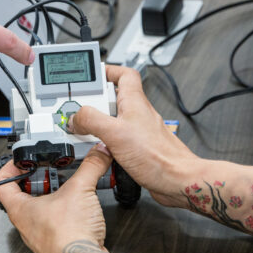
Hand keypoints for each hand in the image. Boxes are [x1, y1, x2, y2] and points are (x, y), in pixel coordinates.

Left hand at [0, 145, 112, 252]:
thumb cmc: (68, 237)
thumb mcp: (80, 189)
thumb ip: (90, 166)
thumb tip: (98, 152)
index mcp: (19, 209)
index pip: (0, 183)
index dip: (9, 167)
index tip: (23, 160)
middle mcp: (25, 224)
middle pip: (22, 195)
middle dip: (38, 179)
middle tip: (51, 171)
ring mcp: (39, 236)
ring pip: (40, 210)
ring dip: (53, 195)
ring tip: (68, 186)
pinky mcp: (55, 244)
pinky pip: (55, 223)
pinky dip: (65, 211)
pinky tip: (79, 207)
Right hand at [68, 65, 195, 206]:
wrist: (177, 181)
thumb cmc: (157, 156)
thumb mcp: (115, 132)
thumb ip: (92, 120)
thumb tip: (76, 117)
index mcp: (134, 101)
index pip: (124, 74)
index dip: (108, 71)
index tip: (91, 76)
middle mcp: (138, 113)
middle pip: (113, 98)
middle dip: (95, 103)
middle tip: (81, 111)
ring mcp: (139, 131)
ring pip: (113, 120)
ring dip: (98, 125)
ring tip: (87, 133)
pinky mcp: (138, 148)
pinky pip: (117, 139)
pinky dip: (105, 143)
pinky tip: (99, 151)